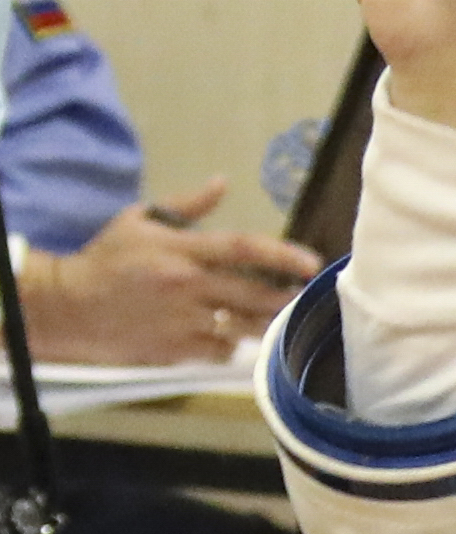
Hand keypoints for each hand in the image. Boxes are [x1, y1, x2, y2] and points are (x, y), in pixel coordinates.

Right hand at [21, 201, 324, 365]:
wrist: (66, 305)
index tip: (311, 263)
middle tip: (298, 293)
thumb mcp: (139, 221)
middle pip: (256, 294)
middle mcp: (187, 286)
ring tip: (270, 314)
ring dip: (264, 322)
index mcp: (181, 251)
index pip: (244, 250)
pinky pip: (222, 350)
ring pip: (245, 327)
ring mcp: (183, 321)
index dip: (283, 256)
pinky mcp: (176, 350)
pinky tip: (228, 336)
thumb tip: (221, 182)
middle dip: (285, 296)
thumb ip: (186, 205)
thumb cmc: (106, 259)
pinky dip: (232, 345)